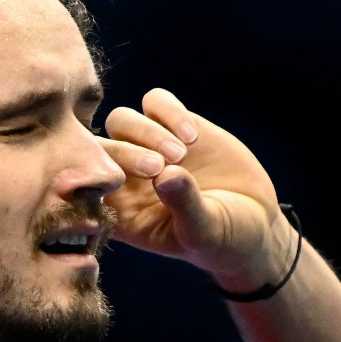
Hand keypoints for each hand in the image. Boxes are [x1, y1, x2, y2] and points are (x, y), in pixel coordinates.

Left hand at [100, 88, 284, 284]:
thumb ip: (183, 205)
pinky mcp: (174, 125)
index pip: (86, 186)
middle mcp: (128, 177)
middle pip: (100, 148)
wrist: (254, 219)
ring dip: (148, 132)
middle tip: (158, 167)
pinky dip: (170, 112)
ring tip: (181, 154)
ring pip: (122, 119)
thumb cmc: (224, 238)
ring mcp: (149, 147)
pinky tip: (192, 136)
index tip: (130, 187)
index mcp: (120, 212)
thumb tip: (166, 175)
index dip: (98, 178)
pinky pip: (155, 102)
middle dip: (125, 153)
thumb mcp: (204, 231)